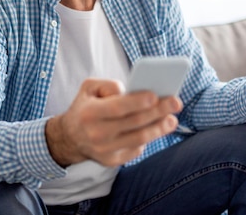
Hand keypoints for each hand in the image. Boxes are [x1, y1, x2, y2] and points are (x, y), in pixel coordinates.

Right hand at [45, 78, 182, 167]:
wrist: (69, 137)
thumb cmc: (85, 107)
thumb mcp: (88, 88)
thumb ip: (108, 84)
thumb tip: (130, 91)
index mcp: (89, 113)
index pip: (118, 108)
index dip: (138, 102)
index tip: (155, 95)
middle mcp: (96, 134)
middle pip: (134, 123)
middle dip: (158, 112)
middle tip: (176, 102)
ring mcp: (104, 150)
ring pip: (139, 139)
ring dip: (160, 128)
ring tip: (172, 118)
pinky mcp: (111, 161)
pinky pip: (136, 149)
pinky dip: (148, 138)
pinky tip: (156, 128)